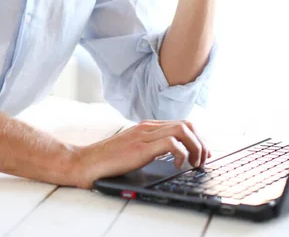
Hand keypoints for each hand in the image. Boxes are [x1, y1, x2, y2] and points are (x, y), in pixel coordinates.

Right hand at [68, 119, 210, 188]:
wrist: (86, 162)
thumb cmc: (108, 160)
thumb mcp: (134, 148)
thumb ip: (150, 146)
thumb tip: (173, 155)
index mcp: (148, 126)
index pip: (182, 123)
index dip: (198, 138)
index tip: (202, 154)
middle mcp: (148, 126)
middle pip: (187, 124)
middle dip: (202, 143)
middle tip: (203, 161)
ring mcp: (144, 135)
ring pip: (183, 130)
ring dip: (196, 147)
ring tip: (194, 164)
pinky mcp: (141, 147)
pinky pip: (171, 143)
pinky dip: (182, 153)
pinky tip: (178, 165)